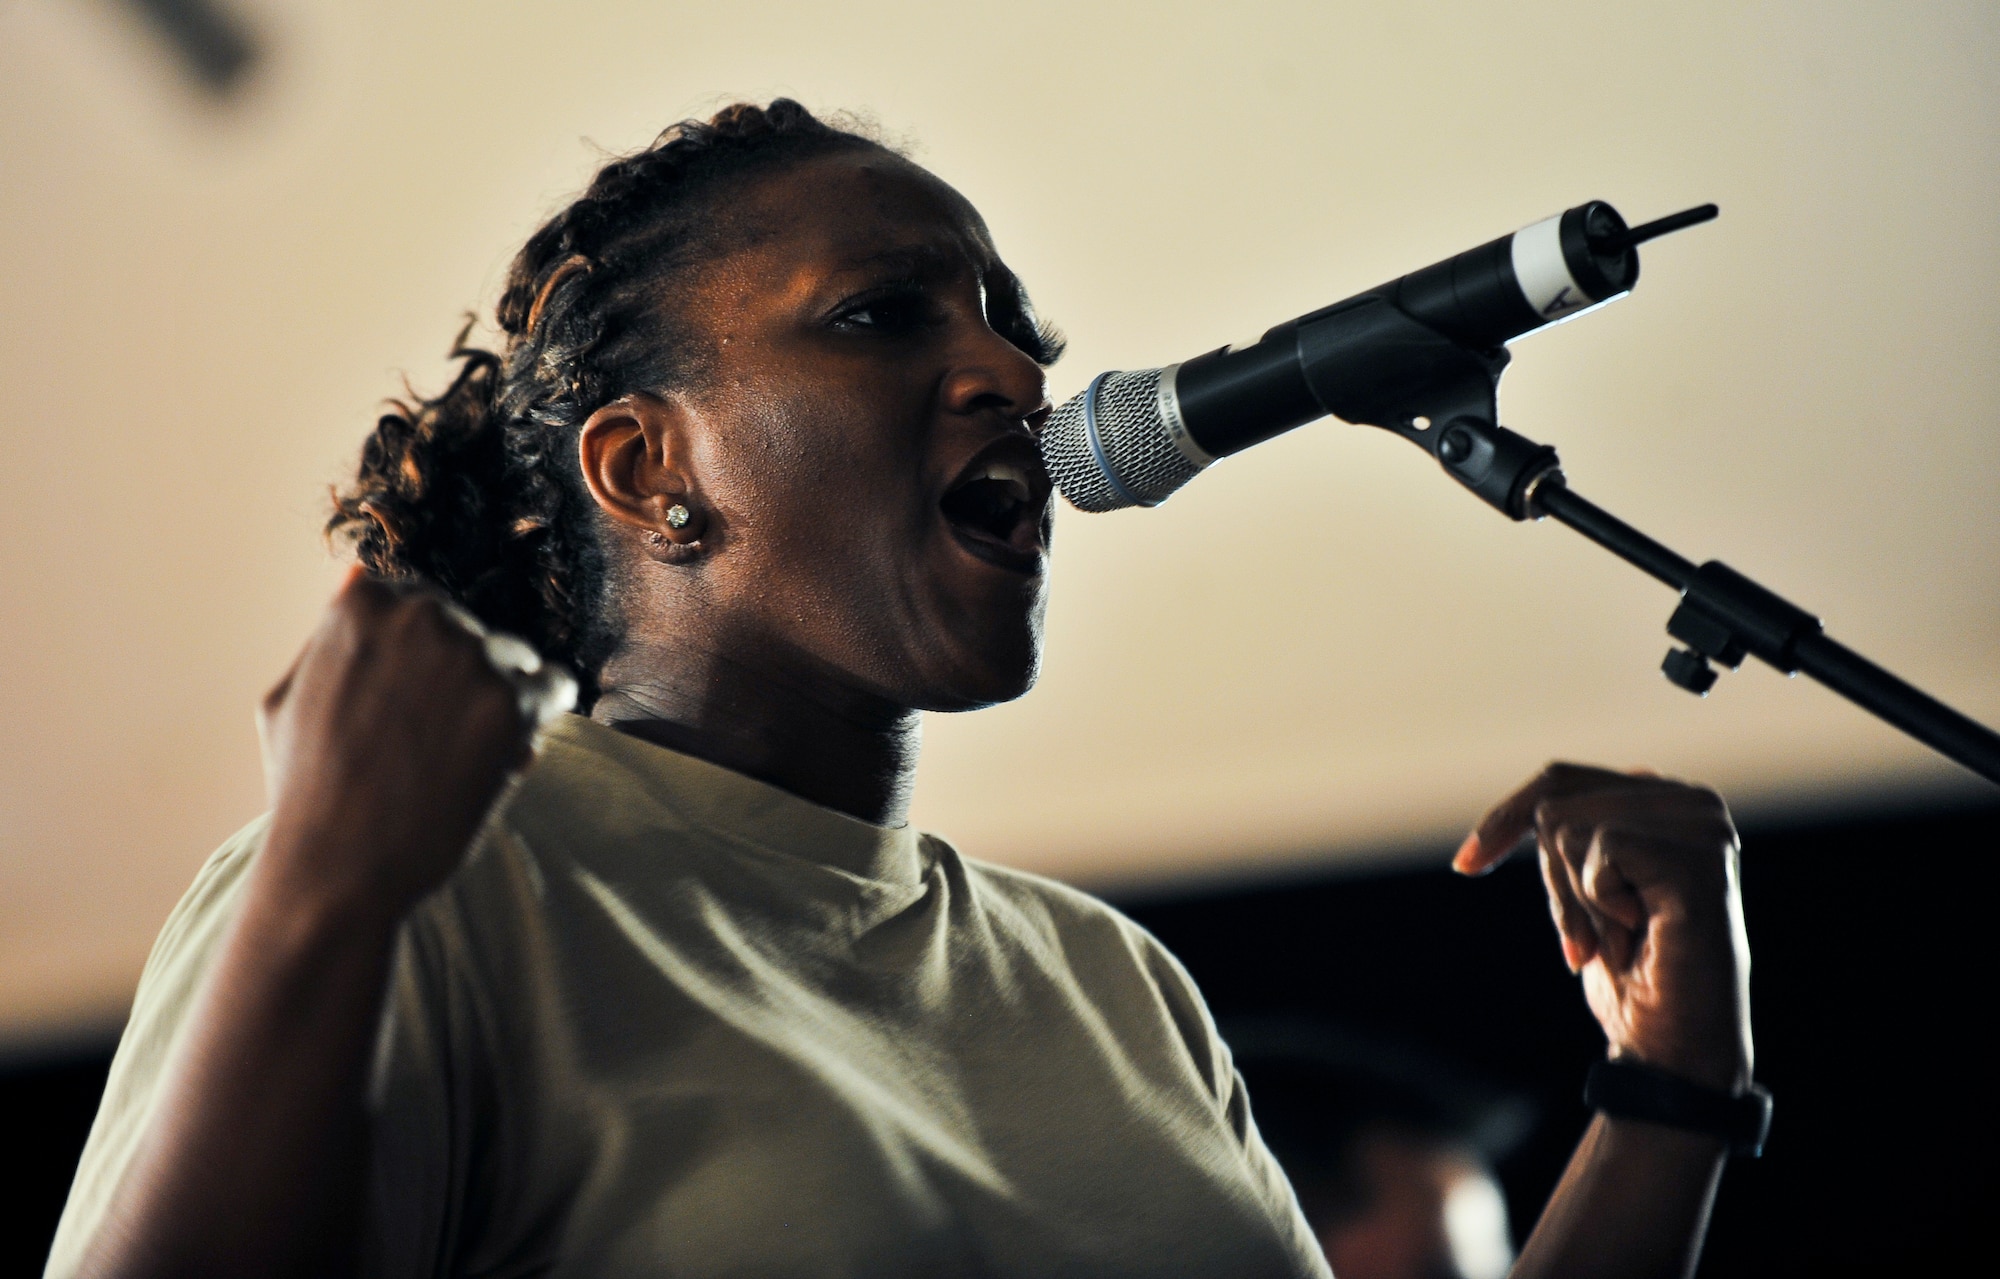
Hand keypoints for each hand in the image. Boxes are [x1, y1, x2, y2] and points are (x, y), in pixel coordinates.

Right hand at [257, 568, 535, 923]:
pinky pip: (554, 688)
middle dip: (464, 677)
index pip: (419, 604)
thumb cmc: (308, 789)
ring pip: (514, 659)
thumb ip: (328, 633)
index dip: (422, 659)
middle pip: (472, 632)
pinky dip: (544, 715)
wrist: (338, 866)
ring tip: (459, 756)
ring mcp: (470, 658)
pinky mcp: (512, 703)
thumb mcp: (289, 695)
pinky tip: (509, 752)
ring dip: (501, 699)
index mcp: (363, 603)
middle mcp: (421, 617)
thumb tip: (356, 573)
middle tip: (435, 740)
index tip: (412, 702)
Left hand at [1454, 764, 1752, 1091]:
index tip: (1465, 867)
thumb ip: (1578, 837)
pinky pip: (1599, 848)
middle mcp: (1693, 802)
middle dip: (1555, 881)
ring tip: (1622, 938)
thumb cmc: (1633, 978)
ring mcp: (1703, 825)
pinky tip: (1641, 932)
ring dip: (1577, 900)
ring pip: (1568, 826)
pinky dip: (1599, 902)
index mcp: (1667, 803)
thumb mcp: (1586, 894)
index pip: (1560, 780)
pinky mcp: (1700, 855)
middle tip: (1593, 941)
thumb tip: (1540, 802)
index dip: (1506, 818)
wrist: (1673, 1053)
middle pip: (1556, 804)